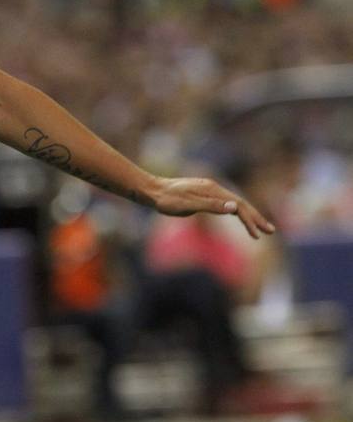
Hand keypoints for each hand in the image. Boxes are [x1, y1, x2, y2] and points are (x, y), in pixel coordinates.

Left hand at [149, 176, 276, 238]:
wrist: (150, 190)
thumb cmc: (166, 200)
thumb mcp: (187, 205)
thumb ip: (211, 206)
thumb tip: (235, 207)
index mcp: (212, 189)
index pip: (238, 205)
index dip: (250, 219)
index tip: (258, 234)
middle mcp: (213, 187)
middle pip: (240, 203)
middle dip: (256, 217)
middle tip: (271, 231)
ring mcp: (208, 190)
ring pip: (233, 203)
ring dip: (248, 215)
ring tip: (260, 228)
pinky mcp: (203, 194)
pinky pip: (225, 204)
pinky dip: (235, 212)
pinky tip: (239, 218)